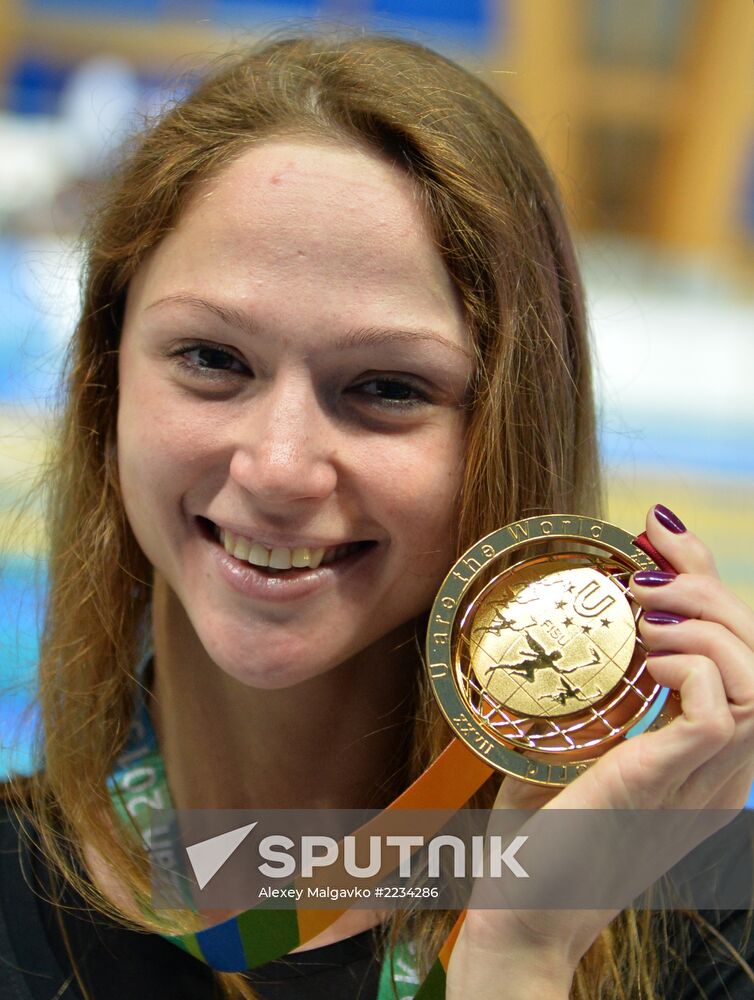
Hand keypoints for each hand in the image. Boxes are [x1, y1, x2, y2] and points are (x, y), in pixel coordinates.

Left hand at [447, 504, 753, 998]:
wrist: (521, 916)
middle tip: (647, 554)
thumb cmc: (539, 837)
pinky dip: (688, 665)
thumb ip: (584, 696)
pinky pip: (722, 710)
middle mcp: (717, 767)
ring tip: (641, 609)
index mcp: (700, 757)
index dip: (710, 586)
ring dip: (702, 620)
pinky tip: (642, 658)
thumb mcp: (566, 747)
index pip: (736, 657)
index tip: (660, 531)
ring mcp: (702, 780)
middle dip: (708, 584)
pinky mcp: (672, 785)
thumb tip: (562, 622)